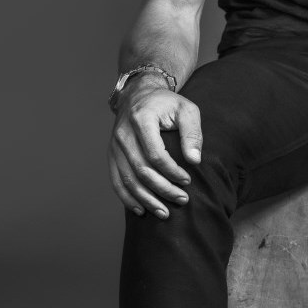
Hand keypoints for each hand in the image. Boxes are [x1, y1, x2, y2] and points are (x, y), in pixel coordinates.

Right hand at [107, 81, 202, 218]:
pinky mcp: (111, 155)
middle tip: (182, 200)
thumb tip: (195, 160)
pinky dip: (128, 198)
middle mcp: (124, 134)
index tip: (188, 181)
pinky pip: (116, 181)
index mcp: (142, 120)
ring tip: (165, 213)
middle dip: (163, 189)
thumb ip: (193, 133)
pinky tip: (141, 210)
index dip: (172, 171)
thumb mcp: (186, 109)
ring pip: (128, 180)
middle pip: (142, 170)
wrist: (138, 95)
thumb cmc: (167, 103)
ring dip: (147, 200)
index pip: (156, 154)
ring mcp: (114, 146)